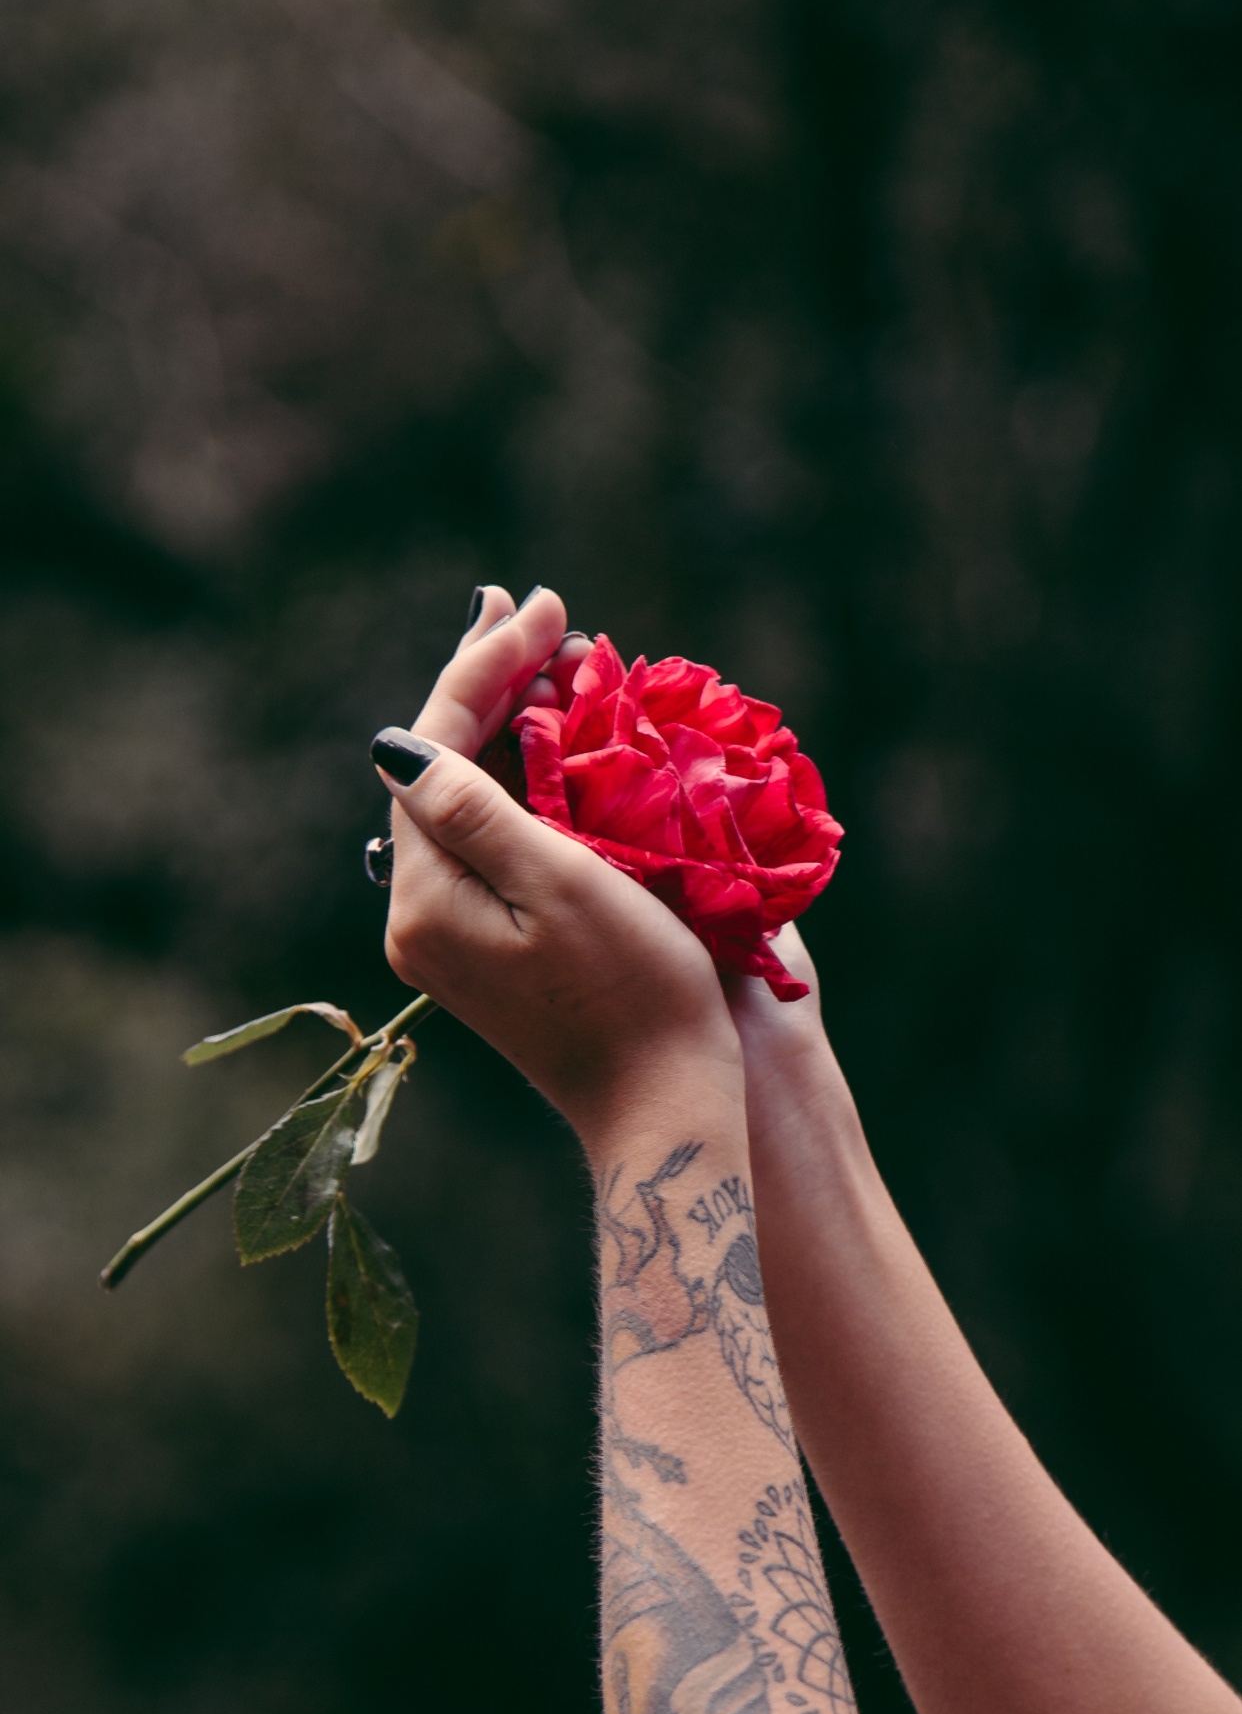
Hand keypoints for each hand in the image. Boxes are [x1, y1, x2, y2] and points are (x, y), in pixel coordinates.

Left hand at [374, 589, 740, 1152]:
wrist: (665, 1106)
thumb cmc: (631, 991)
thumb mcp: (557, 883)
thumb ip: (474, 809)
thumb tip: (395, 745)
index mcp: (425, 898)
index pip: (432, 749)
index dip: (482, 667)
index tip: (538, 606)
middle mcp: (421, 917)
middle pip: (443, 769)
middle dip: (494, 684)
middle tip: (545, 611)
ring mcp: (455, 935)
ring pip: (472, 798)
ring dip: (516, 725)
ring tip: (562, 656)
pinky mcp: (493, 947)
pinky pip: (496, 837)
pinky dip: (531, 778)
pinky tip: (565, 738)